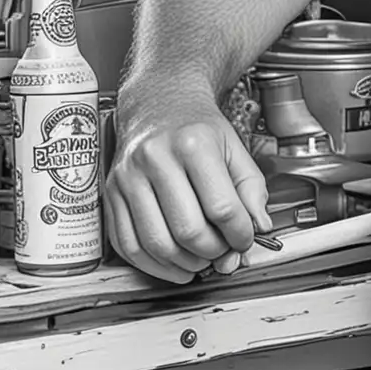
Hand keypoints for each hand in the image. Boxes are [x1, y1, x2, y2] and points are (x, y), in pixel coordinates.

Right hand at [105, 96, 270, 283]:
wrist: (158, 104)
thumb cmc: (198, 130)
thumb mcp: (235, 148)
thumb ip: (253, 188)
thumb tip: (260, 226)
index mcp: (193, 143)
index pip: (222, 208)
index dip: (240, 234)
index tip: (245, 239)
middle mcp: (155, 158)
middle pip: (188, 230)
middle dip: (213, 252)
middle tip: (224, 252)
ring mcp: (127, 177)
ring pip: (156, 243)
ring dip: (185, 264)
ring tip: (202, 259)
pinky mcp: (110, 194)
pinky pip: (127, 246)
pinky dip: (154, 266)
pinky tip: (175, 264)